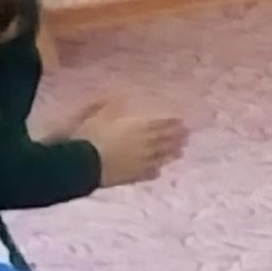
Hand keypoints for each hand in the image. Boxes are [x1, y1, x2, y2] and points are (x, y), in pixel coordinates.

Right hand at [64, 101, 186, 187]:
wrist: (83, 164)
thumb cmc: (90, 137)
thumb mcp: (98, 116)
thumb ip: (110, 105)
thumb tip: (121, 94)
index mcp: (137, 128)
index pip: (160, 124)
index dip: (171, 123)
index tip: (182, 122)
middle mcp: (144, 144)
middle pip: (164, 140)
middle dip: (177, 138)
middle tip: (188, 136)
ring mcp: (140, 162)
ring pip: (160, 157)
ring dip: (171, 154)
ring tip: (180, 152)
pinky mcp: (132, 177)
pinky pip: (148, 174)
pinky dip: (155, 171)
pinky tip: (158, 171)